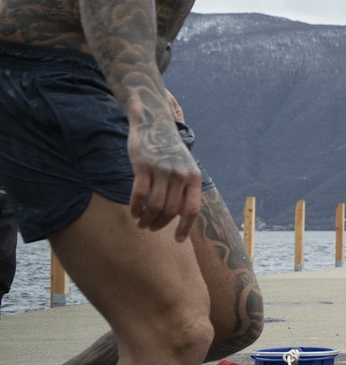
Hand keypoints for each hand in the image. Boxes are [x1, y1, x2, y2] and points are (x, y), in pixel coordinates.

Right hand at [127, 118, 202, 240]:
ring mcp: (162, 170)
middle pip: (171, 211)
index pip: (193, 209)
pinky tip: (134, 212)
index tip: (178, 240)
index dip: (186, 227)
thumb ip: (185, 189)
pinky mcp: (143, 166)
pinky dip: (136, 208)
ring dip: (147, 219)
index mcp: (194, 177)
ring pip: (155, 206)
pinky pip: (139, 195)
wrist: (155, 124)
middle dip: (160, 224)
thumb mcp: (185, 168)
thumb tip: (182, 216)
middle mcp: (180, 175)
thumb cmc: (170, 151)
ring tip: (142, 223)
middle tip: (151, 228)